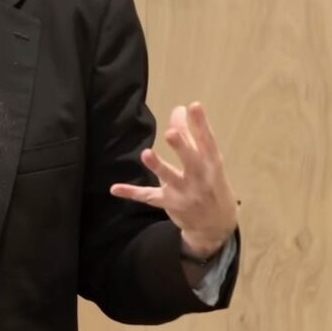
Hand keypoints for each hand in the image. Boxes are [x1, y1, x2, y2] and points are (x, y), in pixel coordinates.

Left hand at [110, 102, 237, 258]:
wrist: (216, 225)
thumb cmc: (212, 184)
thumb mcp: (208, 162)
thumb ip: (190, 137)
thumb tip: (179, 109)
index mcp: (212, 164)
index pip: (207, 141)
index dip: (201, 123)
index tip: (193, 106)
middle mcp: (199, 177)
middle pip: (190, 160)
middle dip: (181, 147)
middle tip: (171, 132)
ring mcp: (184, 192)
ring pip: (169, 178)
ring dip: (157, 166)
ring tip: (146, 153)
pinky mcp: (169, 203)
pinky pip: (148, 197)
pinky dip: (131, 193)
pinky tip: (115, 189)